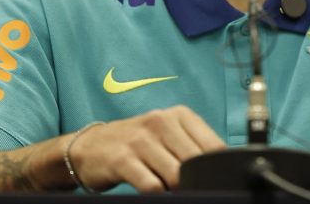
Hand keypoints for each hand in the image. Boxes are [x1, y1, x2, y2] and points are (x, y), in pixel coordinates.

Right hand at [67, 106, 225, 192]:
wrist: (90, 147)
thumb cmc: (136, 143)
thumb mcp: (167, 135)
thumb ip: (192, 147)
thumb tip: (219, 169)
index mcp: (178, 115)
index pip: (213, 145)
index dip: (216, 168)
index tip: (212, 178)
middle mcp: (160, 122)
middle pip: (196, 162)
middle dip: (196, 180)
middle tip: (190, 188)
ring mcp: (140, 140)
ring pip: (176, 175)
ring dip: (176, 189)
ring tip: (170, 189)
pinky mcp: (122, 159)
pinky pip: (152, 186)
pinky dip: (158, 194)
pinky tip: (155, 192)